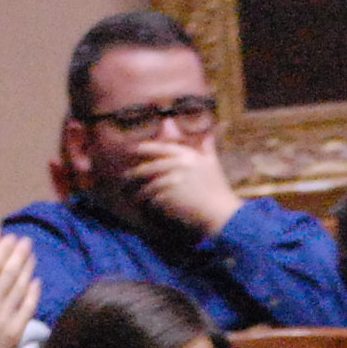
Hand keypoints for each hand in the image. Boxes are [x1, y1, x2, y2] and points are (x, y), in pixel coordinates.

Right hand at [0, 234, 38, 347]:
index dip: (2, 251)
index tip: (11, 239)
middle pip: (9, 274)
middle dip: (19, 255)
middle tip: (26, 241)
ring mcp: (5, 320)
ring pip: (20, 289)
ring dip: (27, 270)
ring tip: (32, 255)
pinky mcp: (15, 334)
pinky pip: (27, 309)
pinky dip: (33, 294)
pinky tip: (36, 282)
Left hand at [122, 135, 244, 236]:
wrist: (222, 214)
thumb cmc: (218, 190)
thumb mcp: (213, 165)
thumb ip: (207, 148)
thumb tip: (209, 134)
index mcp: (186, 155)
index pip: (157, 148)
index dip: (142, 149)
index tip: (131, 151)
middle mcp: (177, 165)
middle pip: (146, 168)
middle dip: (133, 174)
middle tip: (124, 179)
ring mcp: (171, 182)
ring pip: (146, 185)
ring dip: (136, 191)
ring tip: (130, 195)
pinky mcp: (168, 198)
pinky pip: (150, 200)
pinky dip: (145, 204)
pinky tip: (141, 207)